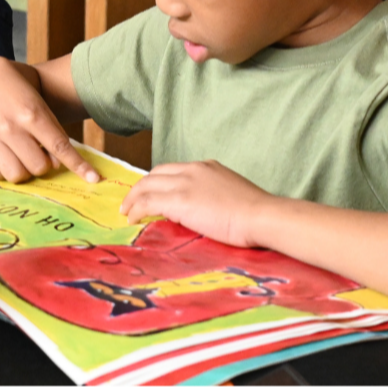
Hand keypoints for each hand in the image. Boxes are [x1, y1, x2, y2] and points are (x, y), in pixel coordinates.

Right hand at [0, 57, 99, 183]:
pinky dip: (0, 171)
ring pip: (16, 174)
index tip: (93, 179)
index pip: (59, 146)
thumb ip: (52, 134)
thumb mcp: (41, 106)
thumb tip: (56, 165)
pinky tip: (3, 158)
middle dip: (43, 165)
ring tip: (21, 157)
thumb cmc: (20, 93)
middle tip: (38, 153)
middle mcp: (10, 126)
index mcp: (31, 114)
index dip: (78, 165)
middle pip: (38, 167)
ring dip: (23, 170)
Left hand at [120, 161, 273, 247]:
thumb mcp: (231, 194)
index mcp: (206, 167)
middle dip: (141, 187)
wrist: (261, 216)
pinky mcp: (178, 200)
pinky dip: (136, 209)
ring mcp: (184, 183)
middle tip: (132, 202)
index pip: (173, 170)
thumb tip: (204, 209)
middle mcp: (192, 169)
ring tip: (126, 211)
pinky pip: (147, 202)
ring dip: (133, 198)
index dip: (158, 182)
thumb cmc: (256, 213)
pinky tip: (132, 219)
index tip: (151, 193)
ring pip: (146, 185)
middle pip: (155, 174)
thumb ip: (213, 195)